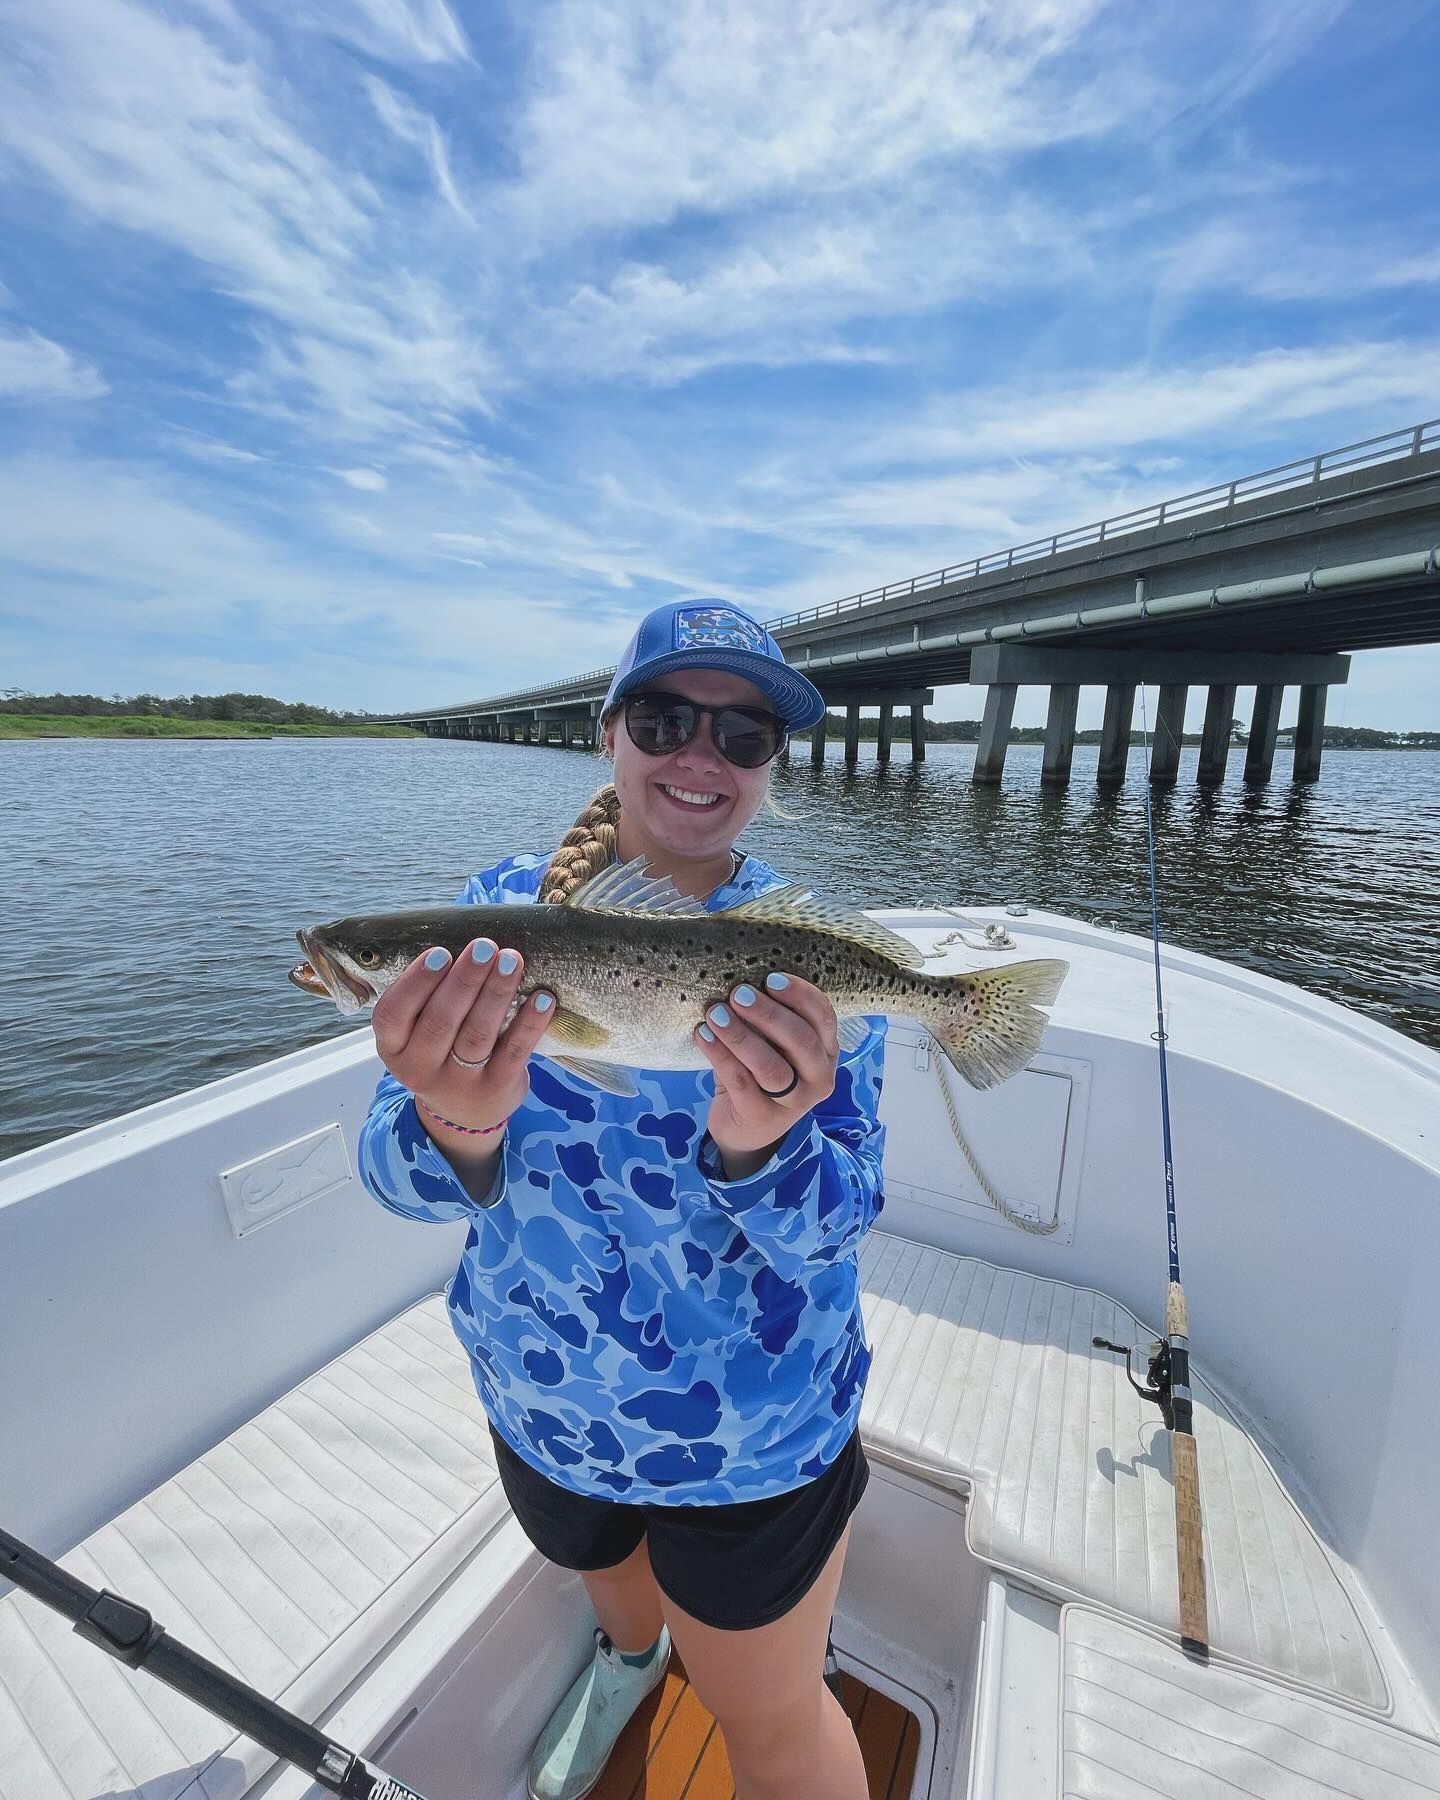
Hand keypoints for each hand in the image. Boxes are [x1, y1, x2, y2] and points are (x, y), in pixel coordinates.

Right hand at [372, 939, 554, 1130]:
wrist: (465, 1114)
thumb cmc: (441, 1053)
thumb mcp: (417, 1035)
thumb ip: (427, 998)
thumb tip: (460, 943)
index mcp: (394, 1048)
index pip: (393, 1015)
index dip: (415, 983)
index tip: (440, 953)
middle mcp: (420, 1069)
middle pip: (440, 1021)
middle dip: (464, 980)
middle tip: (484, 947)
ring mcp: (458, 1084)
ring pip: (477, 1035)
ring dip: (496, 993)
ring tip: (512, 960)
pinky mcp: (495, 1090)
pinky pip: (514, 1052)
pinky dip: (529, 1023)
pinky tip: (542, 998)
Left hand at [693, 972, 838, 1171]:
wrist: (745, 1129)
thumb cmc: (760, 1074)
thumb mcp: (773, 1045)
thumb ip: (767, 1020)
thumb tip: (740, 982)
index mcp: (826, 1051)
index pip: (823, 1017)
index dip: (800, 995)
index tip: (770, 978)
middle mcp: (819, 1077)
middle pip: (801, 1041)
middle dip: (768, 1014)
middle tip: (738, 994)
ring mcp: (794, 1102)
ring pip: (771, 1066)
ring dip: (740, 1036)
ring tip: (715, 1014)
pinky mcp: (763, 1117)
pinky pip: (740, 1081)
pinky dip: (719, 1055)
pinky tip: (702, 1035)